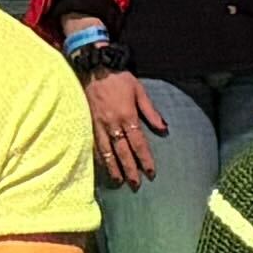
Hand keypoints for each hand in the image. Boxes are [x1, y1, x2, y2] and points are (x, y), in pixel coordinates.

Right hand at [84, 65, 159, 185]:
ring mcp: (99, 125)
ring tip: (118, 181)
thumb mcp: (140, 91)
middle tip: (135, 184)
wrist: (95, 68)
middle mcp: (113, 124)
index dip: (145, 159)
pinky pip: (94, 144)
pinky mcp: (89, 123)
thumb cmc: (120, 79)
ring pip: (107, 151)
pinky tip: (103, 166)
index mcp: (128, 116)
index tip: (150, 173)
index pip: (138, 143)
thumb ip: (151, 112)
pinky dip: (99, 157)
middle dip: (130, 169)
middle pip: (123, 152)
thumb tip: (164, 129)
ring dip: (113, 168)